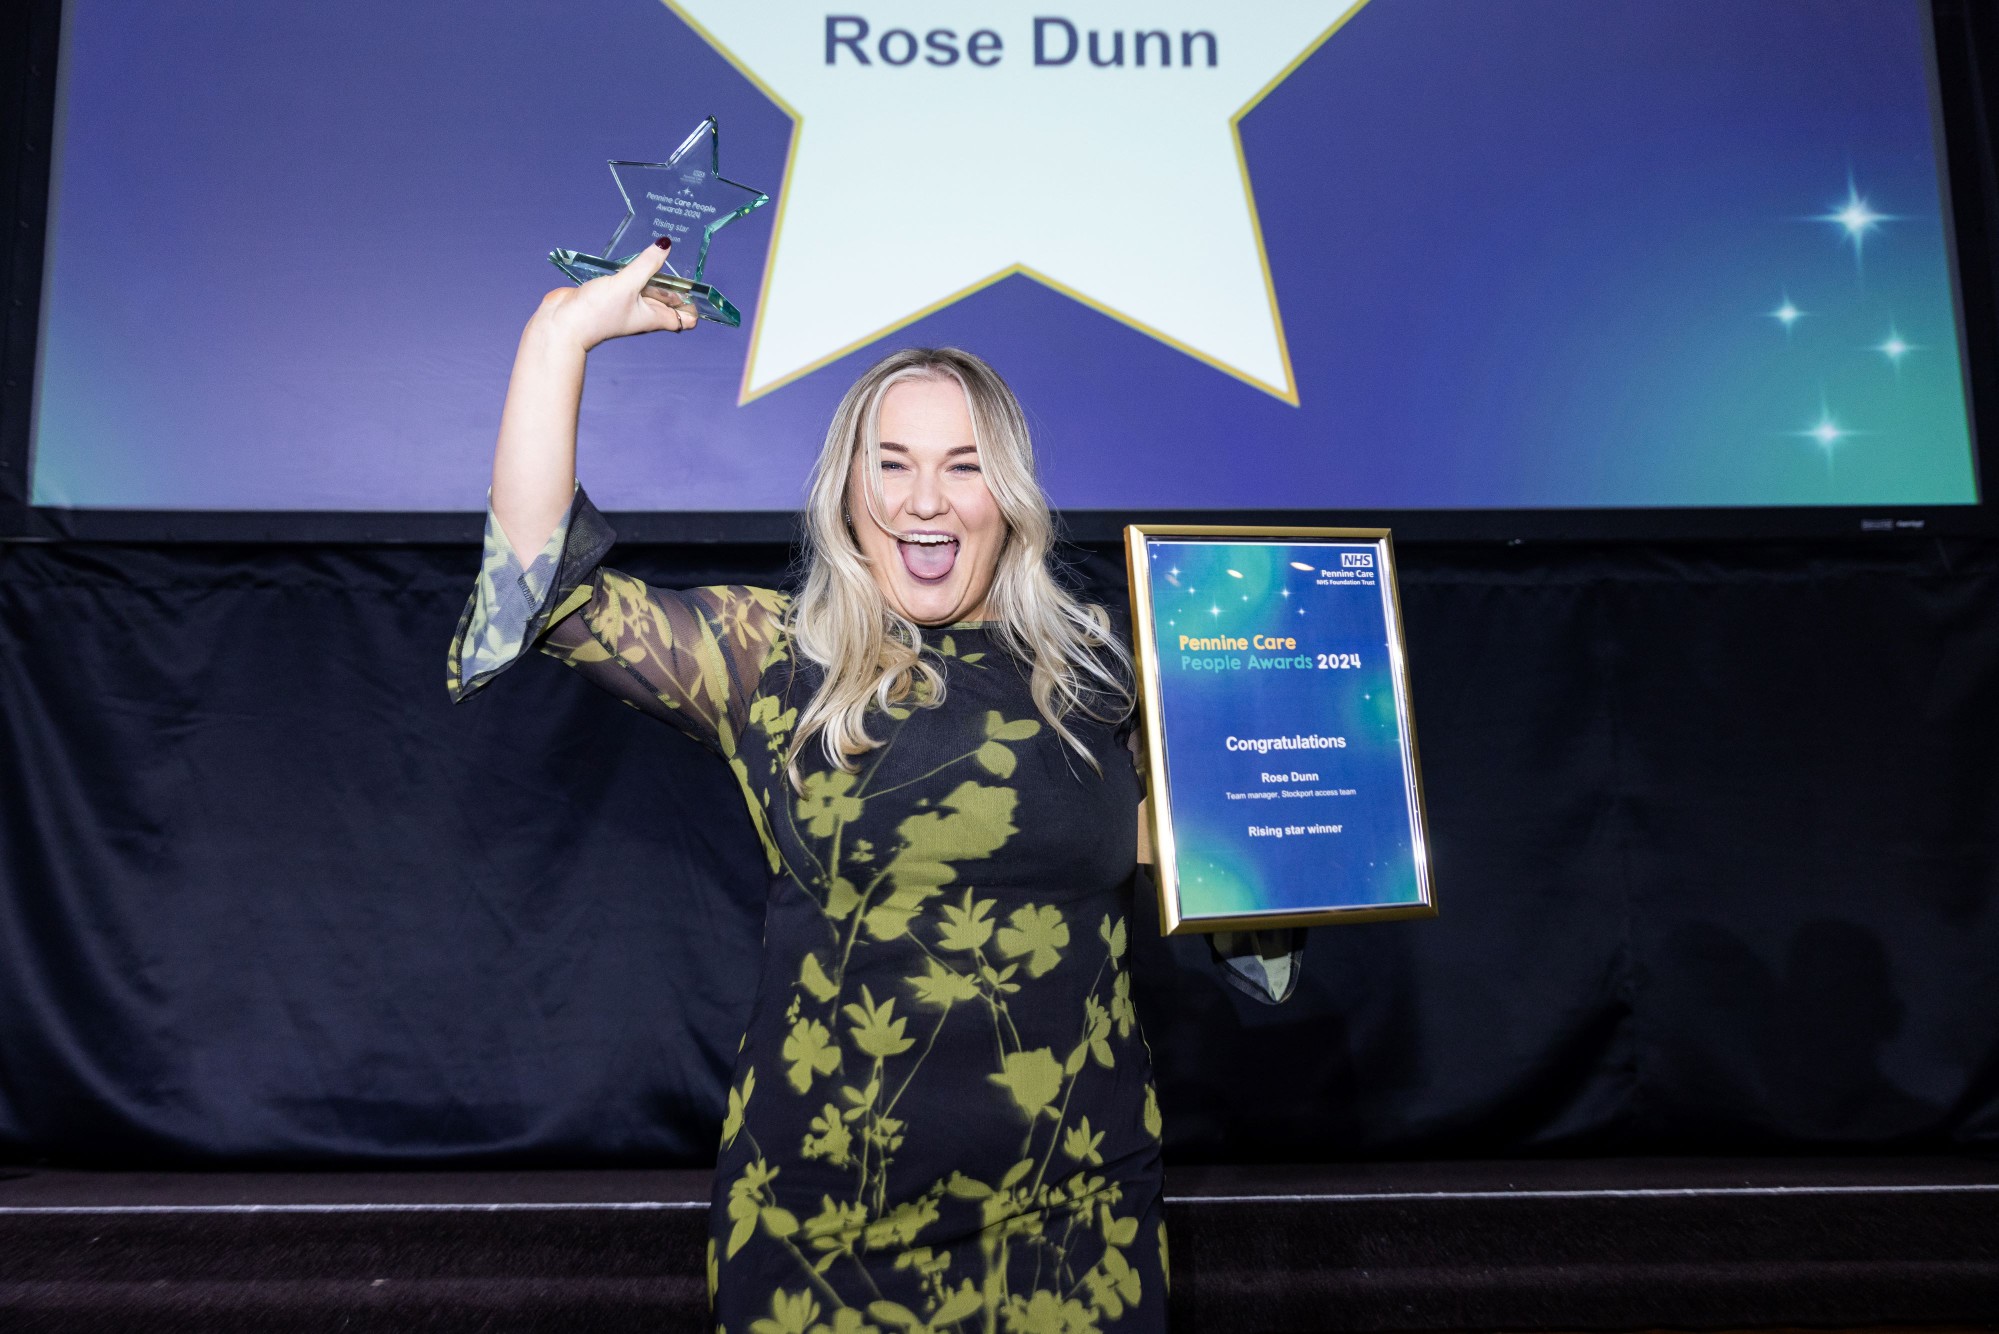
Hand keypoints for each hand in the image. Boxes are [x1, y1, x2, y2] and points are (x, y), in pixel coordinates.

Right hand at [533, 242, 697, 350]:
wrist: (563, 324)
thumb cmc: (597, 313)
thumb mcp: (627, 284)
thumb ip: (647, 264)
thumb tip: (666, 245)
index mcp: (654, 317)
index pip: (685, 318)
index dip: (694, 305)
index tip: (698, 285)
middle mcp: (644, 312)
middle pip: (669, 300)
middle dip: (676, 283)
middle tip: (683, 257)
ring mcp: (627, 304)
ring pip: (649, 289)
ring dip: (655, 273)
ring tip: (661, 249)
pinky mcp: (611, 295)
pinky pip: (630, 282)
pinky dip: (635, 271)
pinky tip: (634, 256)